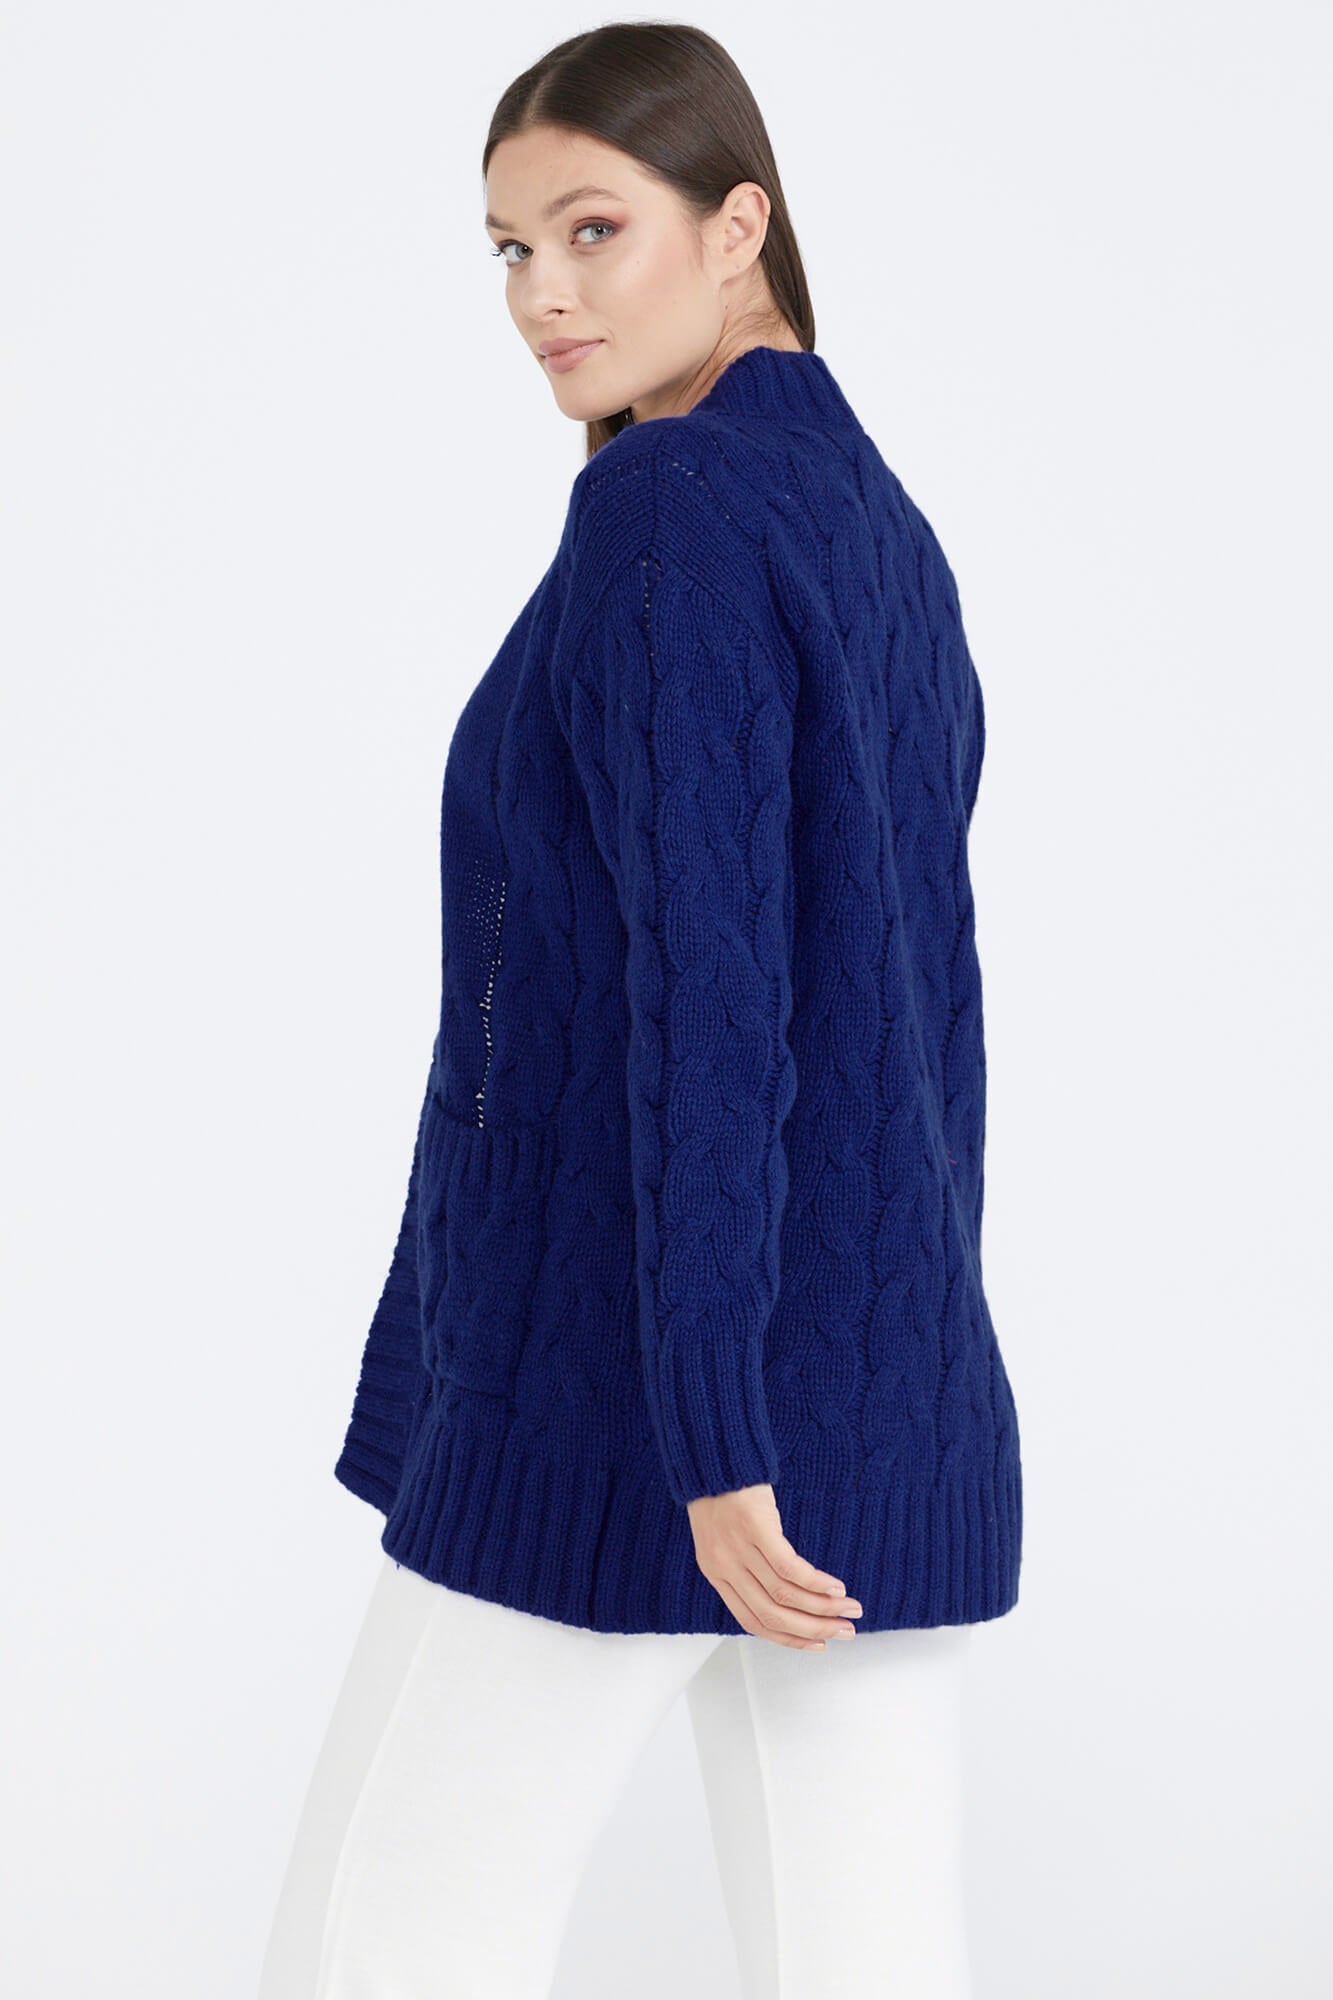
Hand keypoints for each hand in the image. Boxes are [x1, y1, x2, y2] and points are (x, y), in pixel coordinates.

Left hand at [686, 1483, 862, 1648]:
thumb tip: (783, 1597)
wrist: (710, 1457)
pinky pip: (789, 1567)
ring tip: (849, 1611)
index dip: (789, 1638)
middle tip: (844, 1632)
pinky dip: (816, 1583)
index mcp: (717, 1575)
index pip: (754, 1622)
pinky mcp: (756, 1528)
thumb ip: (745, 1568)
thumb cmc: (720, 1495)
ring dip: (823, 1608)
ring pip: (785, 1595)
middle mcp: (726, 1568)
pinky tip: (837, 1587)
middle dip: (814, 1629)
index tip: (818, 1644)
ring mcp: (739, 1550)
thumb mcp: (723, 1540)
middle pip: (773, 1615)